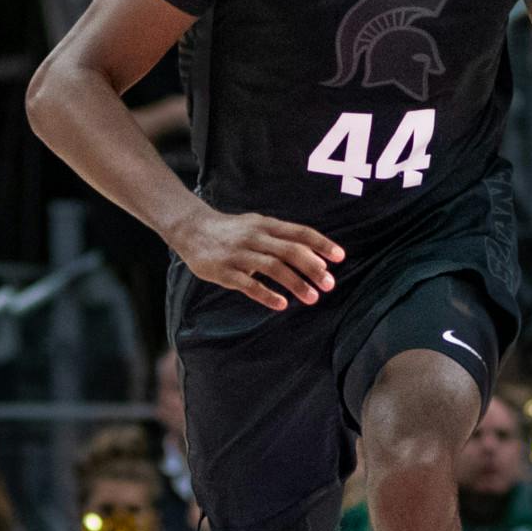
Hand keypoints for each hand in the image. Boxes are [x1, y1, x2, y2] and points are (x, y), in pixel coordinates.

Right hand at [170, 204, 342, 311]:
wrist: (191, 229)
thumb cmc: (232, 231)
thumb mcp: (258, 225)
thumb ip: (282, 238)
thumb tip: (316, 254)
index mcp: (266, 225)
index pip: (299, 232)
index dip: (321, 244)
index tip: (340, 257)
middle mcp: (255, 237)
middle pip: (290, 250)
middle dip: (312, 267)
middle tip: (330, 284)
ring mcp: (239, 254)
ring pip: (272, 267)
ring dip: (295, 283)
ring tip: (313, 298)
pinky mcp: (224, 271)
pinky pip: (248, 284)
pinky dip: (266, 294)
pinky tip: (282, 304)